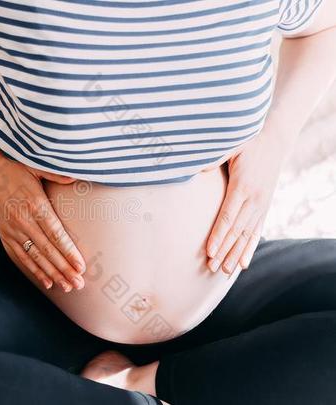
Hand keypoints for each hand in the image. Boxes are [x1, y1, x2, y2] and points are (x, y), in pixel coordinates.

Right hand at [0, 153, 85, 291]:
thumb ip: (56, 174)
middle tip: (80, 284)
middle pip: (47, 250)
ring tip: (68, 287)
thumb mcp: (35, 166)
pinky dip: (34, 270)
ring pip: (35, 257)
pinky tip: (47, 282)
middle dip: (64, 269)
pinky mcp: (5, 234)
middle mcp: (23, 221)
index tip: (81, 266)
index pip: (55, 234)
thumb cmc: (12, 167)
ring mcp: (12, 230)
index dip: (69, 252)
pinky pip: (21, 257)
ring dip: (52, 274)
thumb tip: (76, 176)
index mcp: (34, 205)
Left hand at [205, 128, 289, 274]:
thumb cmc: (247, 142)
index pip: (227, 216)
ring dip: (235, 254)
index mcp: (242, 186)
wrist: (274, 140)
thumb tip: (195, 168)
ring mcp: (261, 204)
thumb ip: (214, 158)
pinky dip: (249, 249)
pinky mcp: (264, 206)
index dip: (218, 235)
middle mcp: (254, 199)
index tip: (209, 251)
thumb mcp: (230, 146)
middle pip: (236, 231)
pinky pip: (256, 232)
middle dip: (223, 251)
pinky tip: (243, 264)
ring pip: (247, 235)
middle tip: (211, 268)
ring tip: (223, 271)